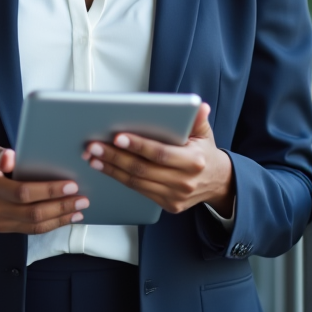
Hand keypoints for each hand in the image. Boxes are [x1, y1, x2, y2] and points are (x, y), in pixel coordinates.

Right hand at [0, 141, 89, 233]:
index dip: (49, 190)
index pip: (23, 193)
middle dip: (61, 207)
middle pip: (33, 213)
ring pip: (34, 226)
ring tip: (79, 210)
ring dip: (60, 219)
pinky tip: (64, 217)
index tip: (71, 185)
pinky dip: (50, 224)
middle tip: (83, 199)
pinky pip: (30, 230)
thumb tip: (11, 157)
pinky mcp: (3, 228)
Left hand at [82, 101, 233, 215]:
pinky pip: (140, 191)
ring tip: (94, 157)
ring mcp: (176, 197)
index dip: (138, 146)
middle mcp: (184, 182)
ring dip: (112, 169)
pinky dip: (120, 179)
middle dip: (115, 157)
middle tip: (94, 147)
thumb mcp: (204, 133)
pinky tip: (107, 168)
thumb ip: (197, 119)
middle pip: (143, 169)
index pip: (160, 153)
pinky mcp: (168, 205)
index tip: (117, 137)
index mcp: (194, 161)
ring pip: (137, 182)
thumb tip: (198, 105)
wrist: (218, 182)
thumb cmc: (204, 153)